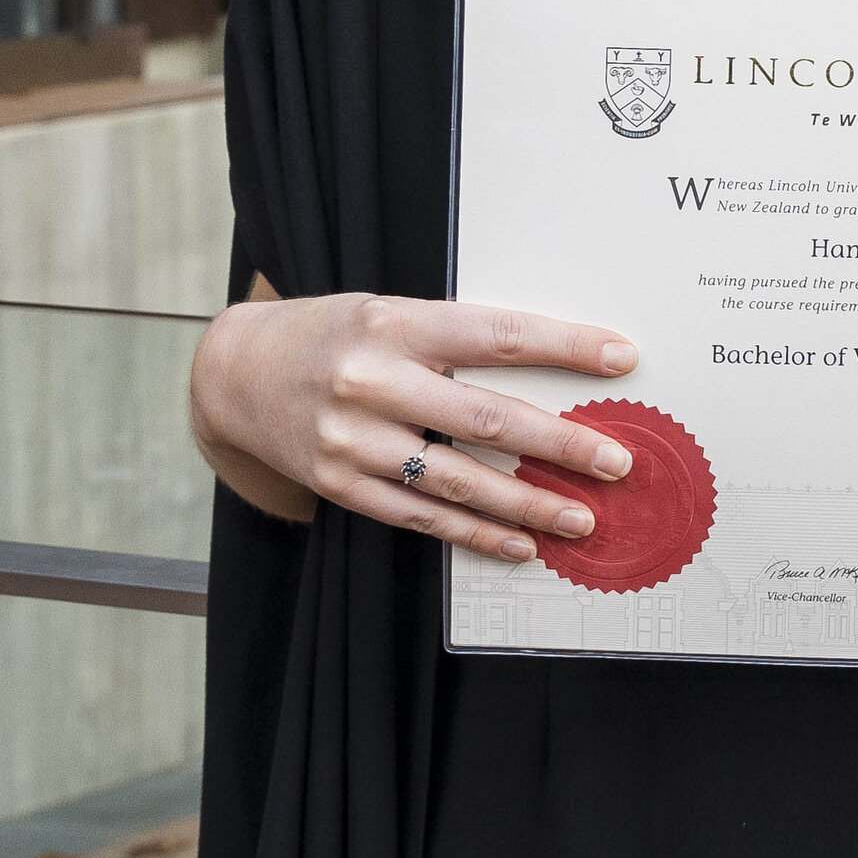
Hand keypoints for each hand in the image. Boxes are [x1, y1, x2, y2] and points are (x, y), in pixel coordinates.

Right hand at [188, 288, 638, 561]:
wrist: (235, 372)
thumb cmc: (334, 334)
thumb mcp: (392, 313)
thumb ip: (458, 340)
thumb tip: (553, 374)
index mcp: (395, 323)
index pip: (498, 335)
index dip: (565, 347)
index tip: (622, 356)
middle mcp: (372, 380)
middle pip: (485, 417)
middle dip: (561, 443)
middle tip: (617, 462)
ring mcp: (351, 439)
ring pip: (457, 480)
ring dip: (527, 504)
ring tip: (581, 517)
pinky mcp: (339, 484)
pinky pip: (420, 516)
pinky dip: (476, 533)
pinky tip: (520, 544)